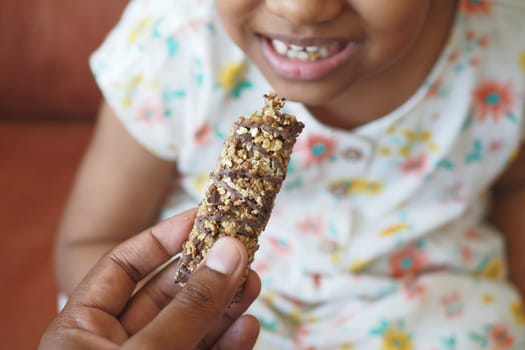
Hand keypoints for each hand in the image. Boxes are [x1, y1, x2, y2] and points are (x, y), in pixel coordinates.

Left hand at [40, 209, 260, 348]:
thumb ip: (188, 305)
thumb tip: (232, 249)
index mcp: (82, 329)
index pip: (122, 267)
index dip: (162, 238)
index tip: (202, 217)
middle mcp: (115, 344)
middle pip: (166, 294)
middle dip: (207, 272)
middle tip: (242, 251)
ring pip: (192, 325)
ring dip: (226, 305)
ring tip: (253, 284)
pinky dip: (228, 342)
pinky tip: (247, 327)